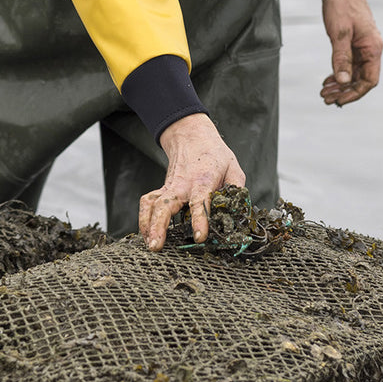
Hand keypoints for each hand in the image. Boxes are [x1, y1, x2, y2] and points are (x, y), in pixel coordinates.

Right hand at [138, 113, 244, 250]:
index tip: (199, 237)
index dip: (200, 220)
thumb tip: (238, 210)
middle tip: (156, 245)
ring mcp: (169, 187)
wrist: (191, 136)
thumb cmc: (214, 153)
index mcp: (202, 181)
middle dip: (158, 226)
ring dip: (147, 224)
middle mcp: (182, 185)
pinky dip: (144, 217)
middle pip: (165, 205)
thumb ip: (237, 189)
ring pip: (152, 205)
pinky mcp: (163, 189)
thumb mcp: (233, 167)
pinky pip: (148, 202)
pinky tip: (146, 233)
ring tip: (149, 243)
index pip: (199, 202)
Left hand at [320, 0, 381, 105]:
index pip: (369, 80)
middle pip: (361, 79)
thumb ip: (341, 58)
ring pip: (354, 73)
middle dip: (344, 91)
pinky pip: (349, 63)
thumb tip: (343, 82)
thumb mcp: (339, 33)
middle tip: (325, 98)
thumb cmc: (342, 4)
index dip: (355, 93)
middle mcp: (371, 49)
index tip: (338, 100)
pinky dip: (339, 72)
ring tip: (324, 92)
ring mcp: (363, 46)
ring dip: (340, 84)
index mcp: (373, 48)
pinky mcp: (354, 42)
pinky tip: (328, 79)